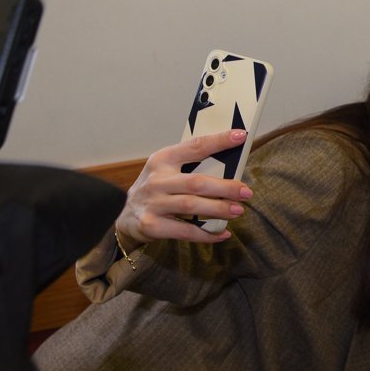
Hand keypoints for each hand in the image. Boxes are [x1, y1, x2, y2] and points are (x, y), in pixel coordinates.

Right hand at [115, 129, 254, 245]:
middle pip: (196, 182)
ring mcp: (153, 203)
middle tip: (246, 192)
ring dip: (218, 209)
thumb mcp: (165, 170)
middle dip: (225, 187)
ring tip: (238, 211)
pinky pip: (184, 231)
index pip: (194, 146)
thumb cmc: (155, 189)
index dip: (219, 141)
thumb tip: (231, 166)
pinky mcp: (151, 225)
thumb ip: (190, 166)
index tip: (240, 136)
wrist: (123, 217)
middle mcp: (156, 180)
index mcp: (162, 159)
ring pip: (190, 205)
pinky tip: (223, 233)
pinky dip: (206, 234)